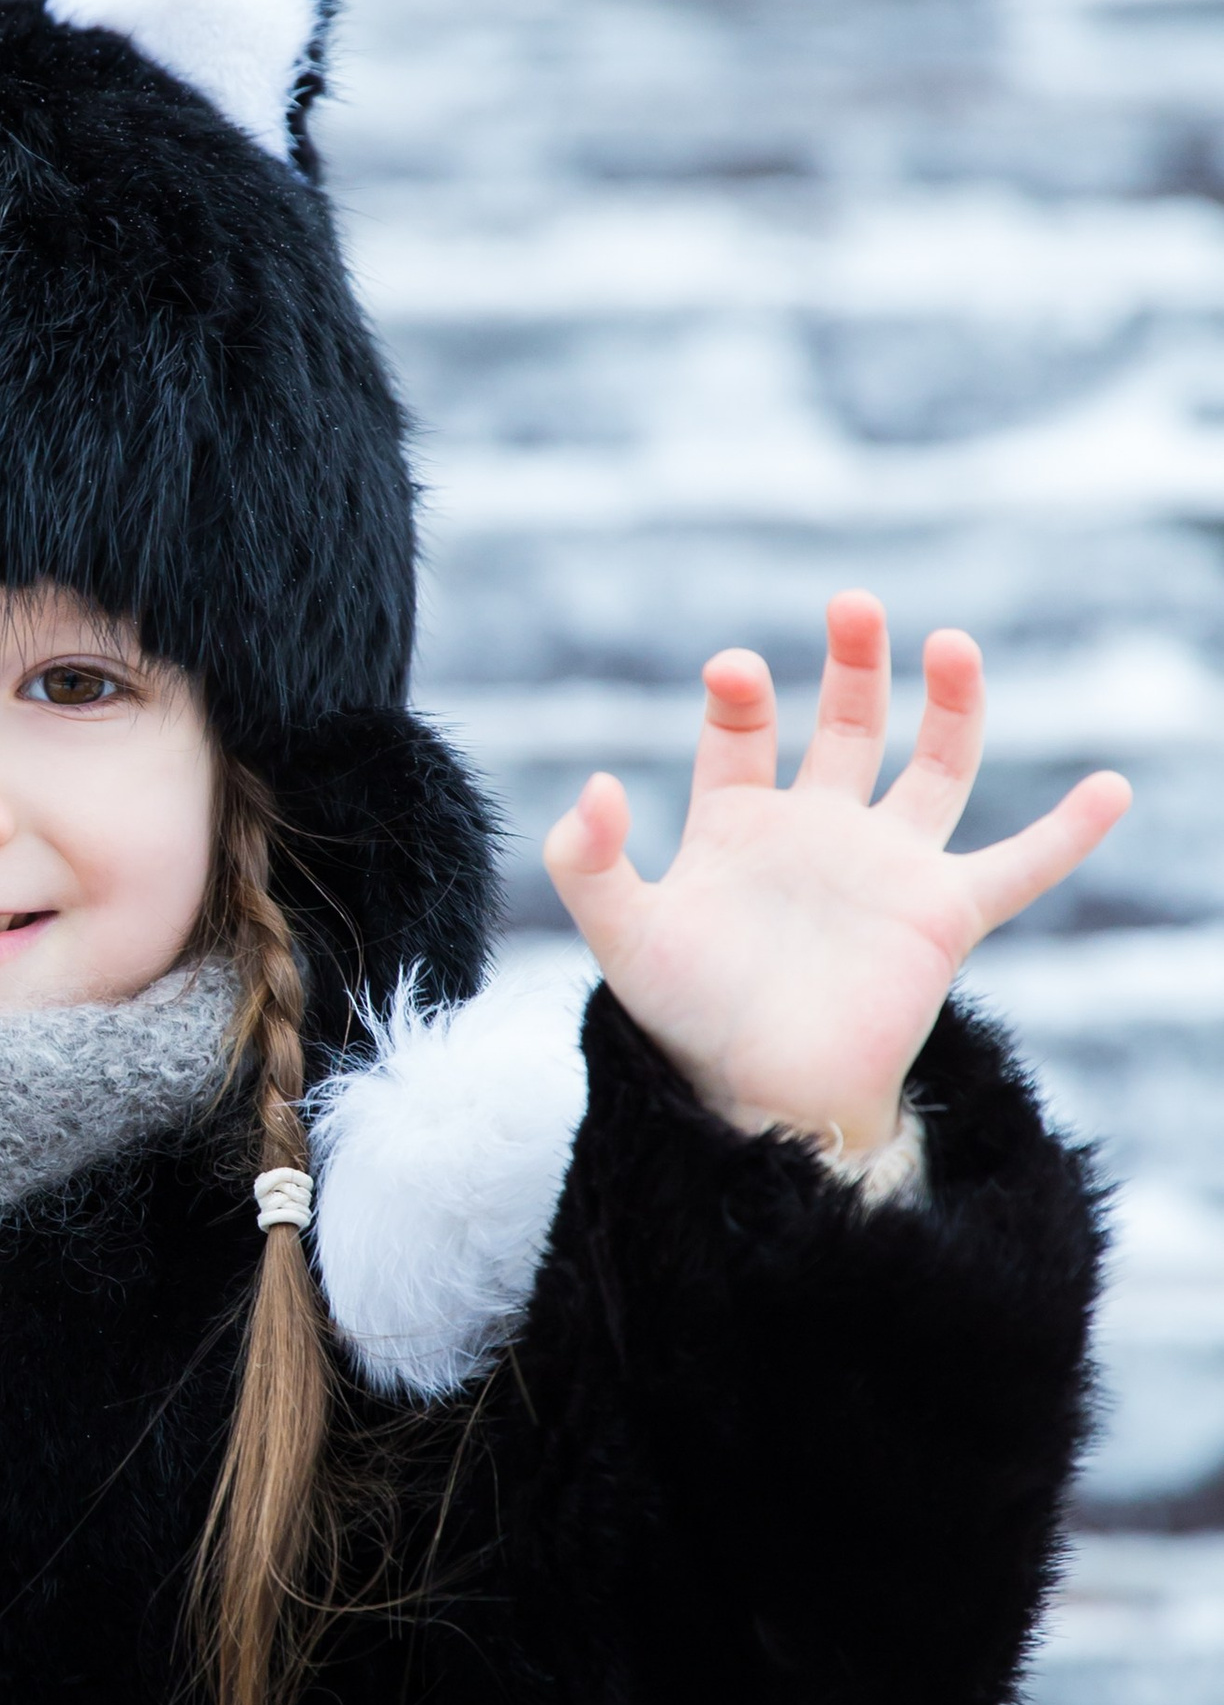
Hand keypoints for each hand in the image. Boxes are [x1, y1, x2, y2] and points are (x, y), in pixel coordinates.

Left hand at [543, 592, 1129, 1156]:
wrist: (761, 1098)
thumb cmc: (689, 1023)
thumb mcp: (624, 938)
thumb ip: (592, 863)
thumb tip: (596, 788)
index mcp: (739, 827)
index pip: (743, 735)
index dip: (739, 698)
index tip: (732, 673)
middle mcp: (819, 834)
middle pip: (847, 725)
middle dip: (852, 665)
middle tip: (854, 606)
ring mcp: (887, 868)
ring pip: (935, 767)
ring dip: (951, 704)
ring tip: (952, 643)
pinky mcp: (942, 914)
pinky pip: (1021, 865)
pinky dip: (1069, 833)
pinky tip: (1111, 788)